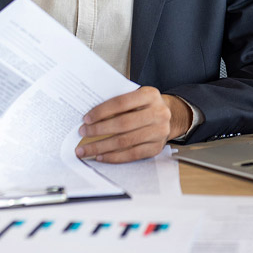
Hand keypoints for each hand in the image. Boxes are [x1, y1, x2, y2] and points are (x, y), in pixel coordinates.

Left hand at [76, 87, 191, 163]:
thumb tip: (91, 116)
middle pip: (123, 124)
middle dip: (98, 130)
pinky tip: (101, 156)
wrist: (170, 116)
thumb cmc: (146, 106)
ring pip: (125, 141)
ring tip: (85, 149)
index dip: (101, 111)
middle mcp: (158, 113)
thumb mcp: (137, 97)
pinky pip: (132, 154)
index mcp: (150, 95)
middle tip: (82, 133)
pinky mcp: (156, 147)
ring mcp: (159, 131)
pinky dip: (114, 157)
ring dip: (101, 146)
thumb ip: (120, 102)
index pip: (121, 102)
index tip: (86, 119)